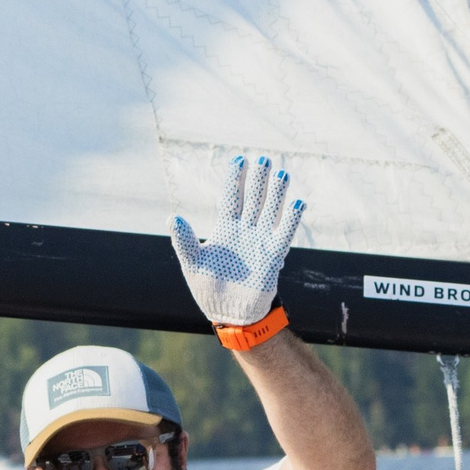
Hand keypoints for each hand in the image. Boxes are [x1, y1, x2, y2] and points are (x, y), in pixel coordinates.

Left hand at [170, 155, 303, 326]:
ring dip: (276, 193)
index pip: (231, 197)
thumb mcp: (192, 262)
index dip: (235, 179)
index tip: (239, 158)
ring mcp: (259, 241)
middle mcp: (244, 231)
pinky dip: (290, 218)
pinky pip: (283, 233)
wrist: (226, 311)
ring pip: (269, 211)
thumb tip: (172, 217)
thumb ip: (184, 240)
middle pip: (253, 199)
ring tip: (281, 173)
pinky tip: (298, 202)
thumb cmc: (207, 286)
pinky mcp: (272, 256)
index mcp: (225, 229)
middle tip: (265, 159)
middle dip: (258, 180)